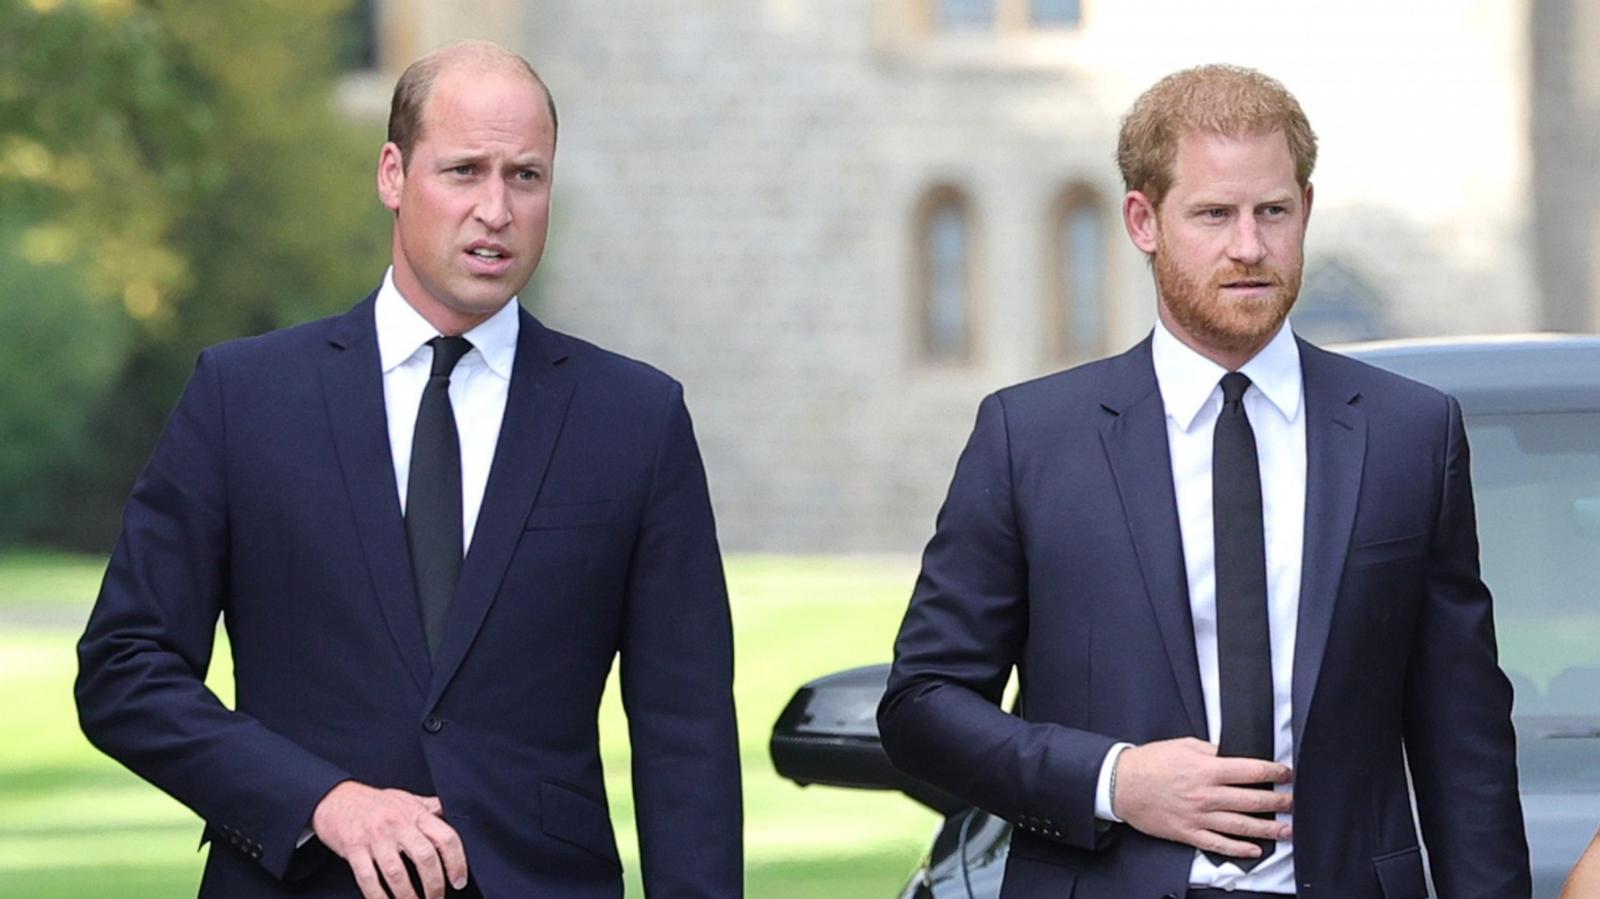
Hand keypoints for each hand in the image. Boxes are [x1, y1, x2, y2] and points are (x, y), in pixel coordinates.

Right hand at [311, 781, 468, 898]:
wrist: (336, 799)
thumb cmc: (375, 802)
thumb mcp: (408, 799)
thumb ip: (431, 810)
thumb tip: (456, 816)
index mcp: (415, 814)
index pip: (446, 837)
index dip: (457, 862)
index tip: (459, 880)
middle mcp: (398, 824)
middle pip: (425, 857)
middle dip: (435, 885)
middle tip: (437, 898)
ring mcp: (375, 837)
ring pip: (397, 874)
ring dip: (409, 897)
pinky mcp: (354, 849)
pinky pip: (369, 880)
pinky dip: (379, 898)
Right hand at [1112, 737, 1292, 858]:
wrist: (1122, 784)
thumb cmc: (1150, 763)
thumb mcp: (1184, 745)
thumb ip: (1212, 751)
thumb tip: (1234, 754)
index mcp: (1207, 769)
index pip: (1251, 771)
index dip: (1274, 772)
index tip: (1285, 774)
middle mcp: (1207, 795)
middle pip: (1253, 800)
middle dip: (1278, 802)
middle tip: (1292, 802)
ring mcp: (1199, 817)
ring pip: (1242, 826)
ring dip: (1268, 829)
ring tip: (1285, 830)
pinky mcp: (1189, 833)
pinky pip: (1220, 844)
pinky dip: (1240, 849)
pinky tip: (1255, 850)